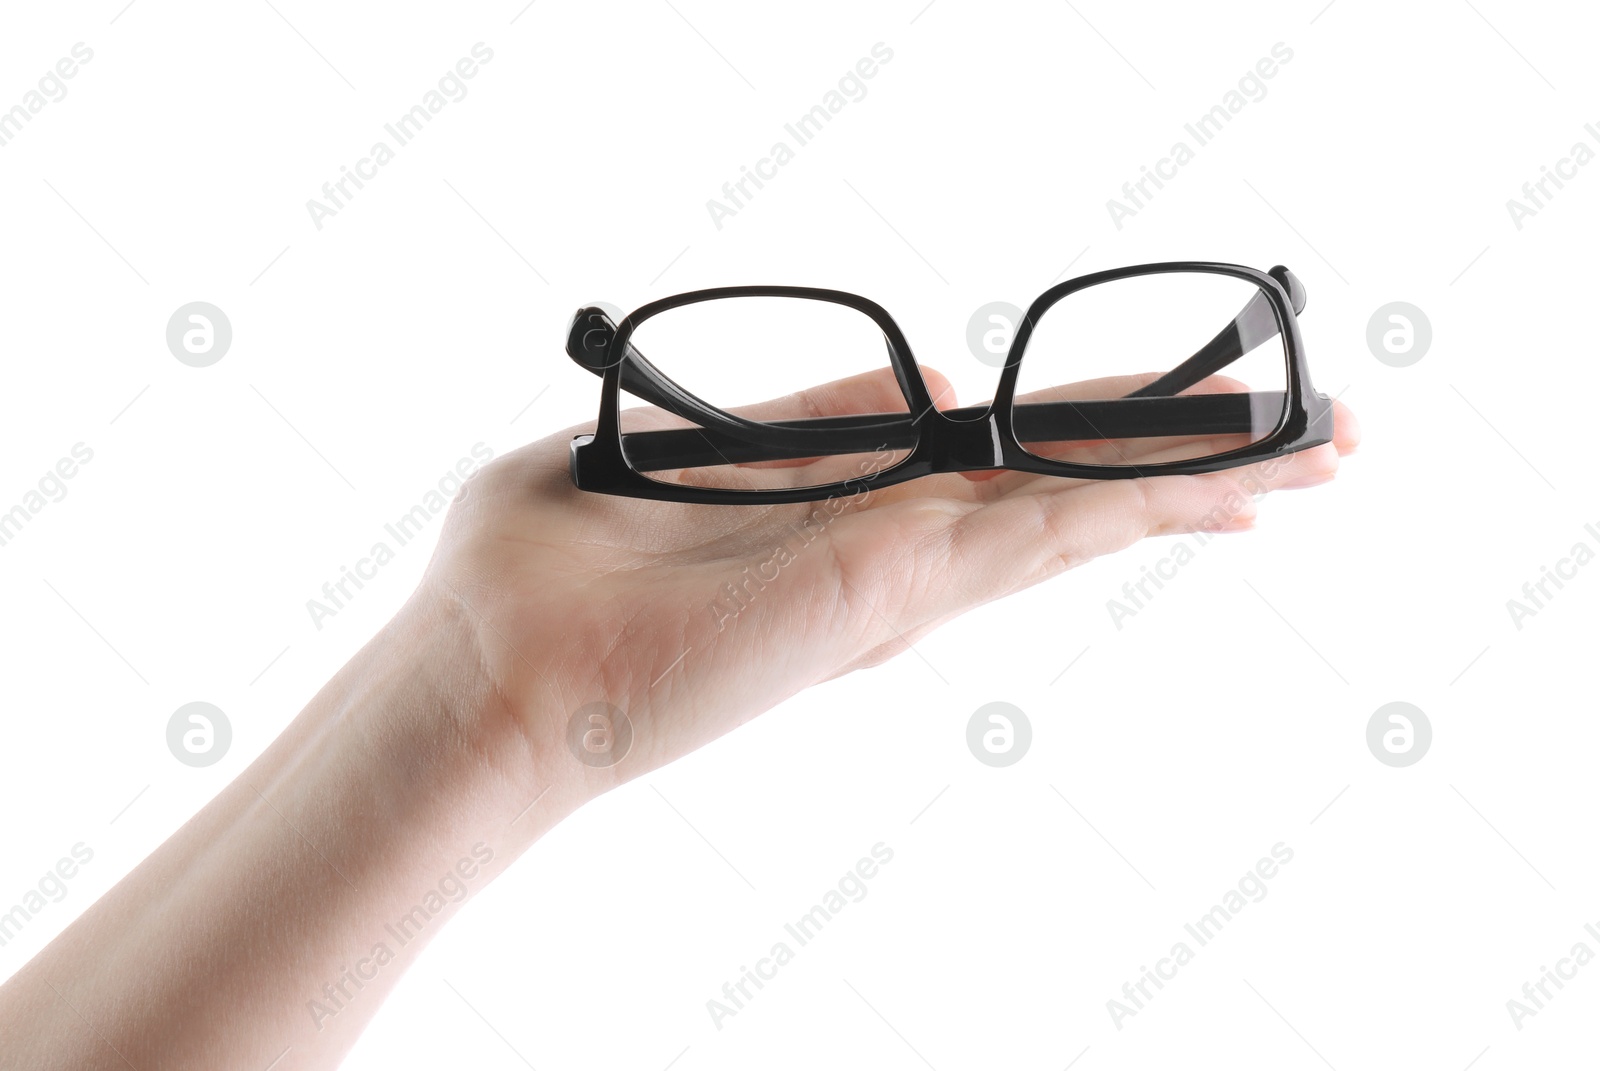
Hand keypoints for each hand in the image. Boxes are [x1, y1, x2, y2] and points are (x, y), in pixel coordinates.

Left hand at [418, 368, 1358, 804]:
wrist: (491, 675)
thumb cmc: (554, 576)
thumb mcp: (683, 456)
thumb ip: (812, 416)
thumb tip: (940, 378)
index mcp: (851, 516)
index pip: (1010, 470)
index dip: (1112, 440)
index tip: (1200, 423)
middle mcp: (893, 553)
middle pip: (1068, 494)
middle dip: (1192, 462)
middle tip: (1318, 441)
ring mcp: (897, 577)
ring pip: (1075, 515)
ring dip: (1195, 481)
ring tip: (1315, 457)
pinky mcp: (881, 590)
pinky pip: (1026, 537)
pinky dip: (1127, 505)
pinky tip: (1219, 487)